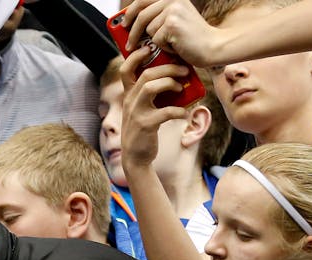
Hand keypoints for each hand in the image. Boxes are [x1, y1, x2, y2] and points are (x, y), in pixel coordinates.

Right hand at [119, 48, 190, 175]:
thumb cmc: (143, 130)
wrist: (135, 157)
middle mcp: (130, 101)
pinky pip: (165, 112)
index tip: (150, 49)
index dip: (136, 56)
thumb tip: (173, 78)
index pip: (126, 69)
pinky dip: (179, 111)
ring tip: (181, 87)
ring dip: (170, 83)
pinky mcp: (146, 125)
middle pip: (146, 74)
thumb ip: (149, 95)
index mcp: (128, 95)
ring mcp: (136, 113)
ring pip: (150, 87)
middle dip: (167, 68)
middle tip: (183, 70)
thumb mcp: (140, 110)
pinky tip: (185, 113)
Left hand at [123, 0, 223, 66]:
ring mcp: (172, 10)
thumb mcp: (174, 21)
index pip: (143, 1)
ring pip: (149, 30)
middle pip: (141, 15)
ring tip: (172, 43)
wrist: (212, 47)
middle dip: (132, 31)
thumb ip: (158, 17)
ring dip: (156, 41)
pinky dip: (164, 48)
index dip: (130, 12)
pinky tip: (176, 46)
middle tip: (129, 45)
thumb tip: (130, 23)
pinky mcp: (172, 24)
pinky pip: (156, 40)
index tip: (123, 23)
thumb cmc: (192, 39)